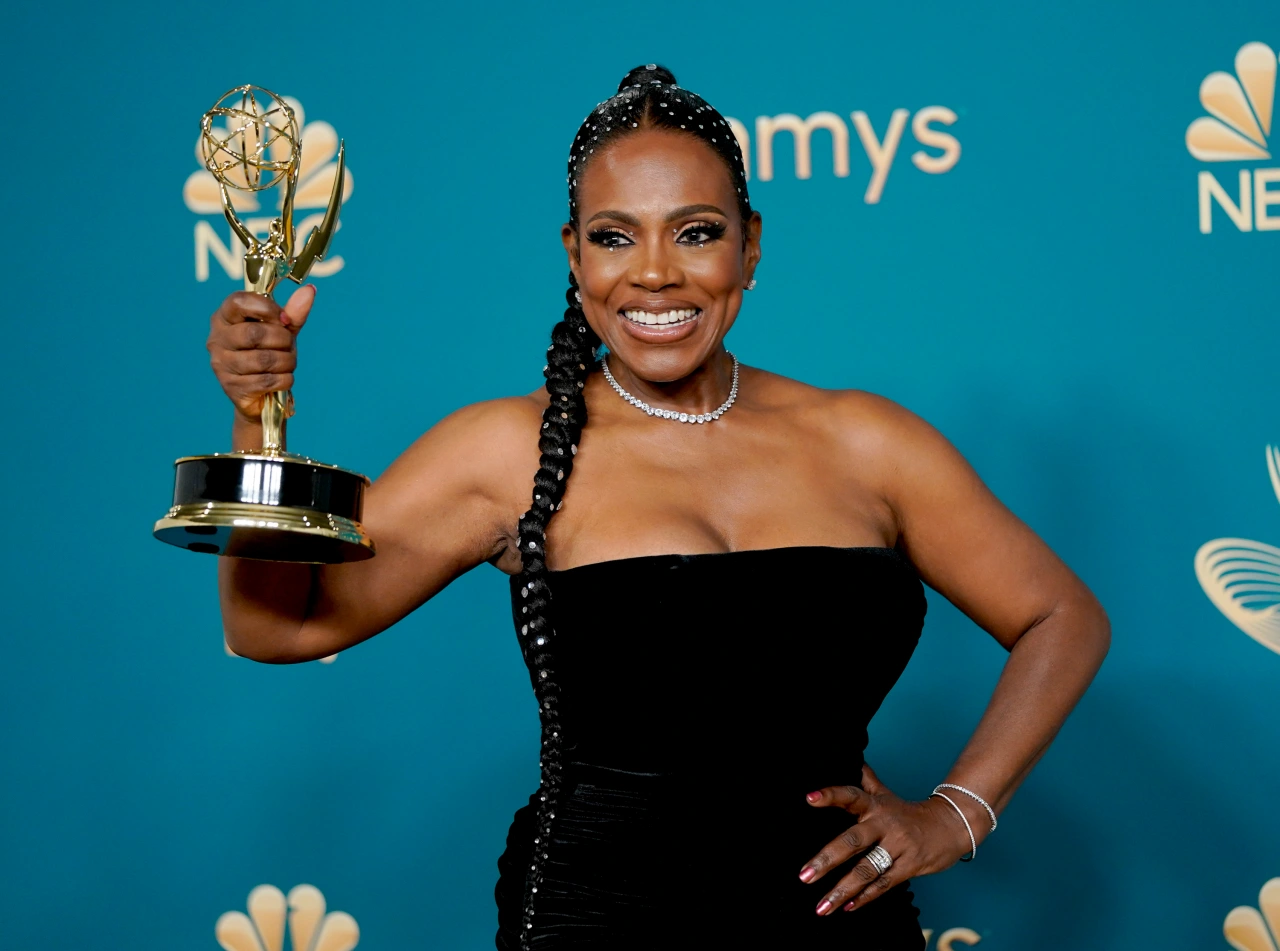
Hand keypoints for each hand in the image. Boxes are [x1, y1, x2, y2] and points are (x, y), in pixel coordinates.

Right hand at [206, 285, 314, 421]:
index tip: (284, 319)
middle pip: (255, 334)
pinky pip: (267, 381)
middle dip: (283, 340)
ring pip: (263, 360)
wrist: (262, 393)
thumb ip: (293, 312)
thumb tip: (310, 290)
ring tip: (289, 362)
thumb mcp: (282, 330)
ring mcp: (221, 364)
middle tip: (289, 345)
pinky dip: (285, 379)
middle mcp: (216, 339)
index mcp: (224, 317)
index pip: (239, 302)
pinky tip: (284, 378)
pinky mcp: (231, 388)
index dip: (267, 309)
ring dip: (287, 361)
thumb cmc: (269, 352)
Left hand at [798, 764, 982, 914]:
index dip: (830, 796)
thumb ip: (868, 780)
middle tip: (804, 875)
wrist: (952, 824)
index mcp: (875, 805)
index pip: (850, 796)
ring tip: (822, 906)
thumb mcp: (887, 794)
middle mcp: (884, 824)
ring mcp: (898, 846)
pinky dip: (865, 897)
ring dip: (843, 889)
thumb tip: (854, 760)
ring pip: (867, 869)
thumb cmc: (911, 813)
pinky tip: (847, 907)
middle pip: (853, 841)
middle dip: (827, 859)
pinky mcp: (910, 865)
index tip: (809, 799)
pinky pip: (884, 884)